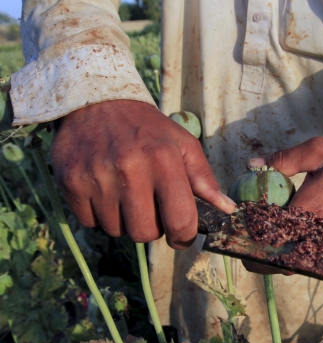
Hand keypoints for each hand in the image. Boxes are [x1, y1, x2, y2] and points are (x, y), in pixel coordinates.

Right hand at [51, 100, 235, 248]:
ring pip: (116, 231)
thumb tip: (227, 209)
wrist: (96, 101)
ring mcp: (97, 176)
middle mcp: (130, 169)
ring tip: (125, 194)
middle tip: (150, 208)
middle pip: (145, 234)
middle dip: (152, 228)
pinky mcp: (71, 181)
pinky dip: (100, 215)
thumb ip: (204, 178)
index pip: (180, 220)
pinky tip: (104, 191)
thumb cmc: (146, 128)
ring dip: (125, 221)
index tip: (181, 236)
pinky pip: (90, 223)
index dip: (184, 237)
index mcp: (164, 160)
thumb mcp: (182, 144)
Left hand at [242, 136, 322, 274]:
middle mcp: (321, 230)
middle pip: (285, 258)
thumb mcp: (317, 151)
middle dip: (264, 260)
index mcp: (310, 208)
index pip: (274, 234)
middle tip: (248, 255)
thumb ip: (284, 159)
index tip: (239, 241)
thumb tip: (253, 166)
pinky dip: (302, 259)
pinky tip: (292, 250)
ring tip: (266, 255)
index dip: (253, 243)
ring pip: (301, 263)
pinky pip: (318, 260)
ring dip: (282, 262)